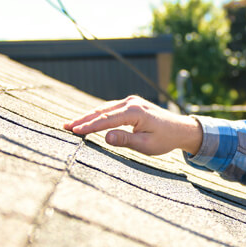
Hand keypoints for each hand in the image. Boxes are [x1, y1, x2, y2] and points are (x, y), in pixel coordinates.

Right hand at [65, 96, 202, 155]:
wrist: (180, 129)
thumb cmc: (165, 139)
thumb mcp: (146, 144)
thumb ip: (125, 140)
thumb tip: (105, 137)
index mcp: (135, 112)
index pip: (106, 119)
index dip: (89, 126)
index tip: (74, 131)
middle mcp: (131, 102)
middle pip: (102, 111)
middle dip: (83, 119)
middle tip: (65, 126)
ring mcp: (131, 101)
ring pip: (104, 108)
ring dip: (88, 116)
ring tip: (71, 124)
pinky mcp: (131, 104)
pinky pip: (110, 108)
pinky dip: (98, 114)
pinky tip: (87, 120)